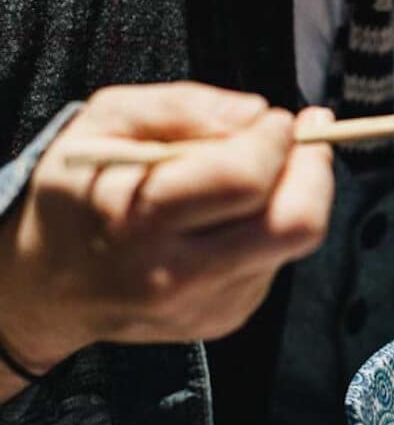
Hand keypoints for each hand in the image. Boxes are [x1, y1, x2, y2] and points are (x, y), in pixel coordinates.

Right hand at [0, 83, 333, 395]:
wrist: (47, 287)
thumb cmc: (79, 191)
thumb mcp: (104, 123)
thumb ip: (181, 106)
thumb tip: (256, 114)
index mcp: (138, 220)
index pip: (245, 178)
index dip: (276, 139)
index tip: (274, 117)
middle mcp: (178, 275)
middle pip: (297, 223)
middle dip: (315, 170)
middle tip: (304, 138)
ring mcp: (208, 305)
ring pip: (293, 241)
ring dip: (292, 196)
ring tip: (257, 172)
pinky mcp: (227, 318)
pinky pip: (276, 262)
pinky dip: (268, 227)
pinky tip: (230, 217)